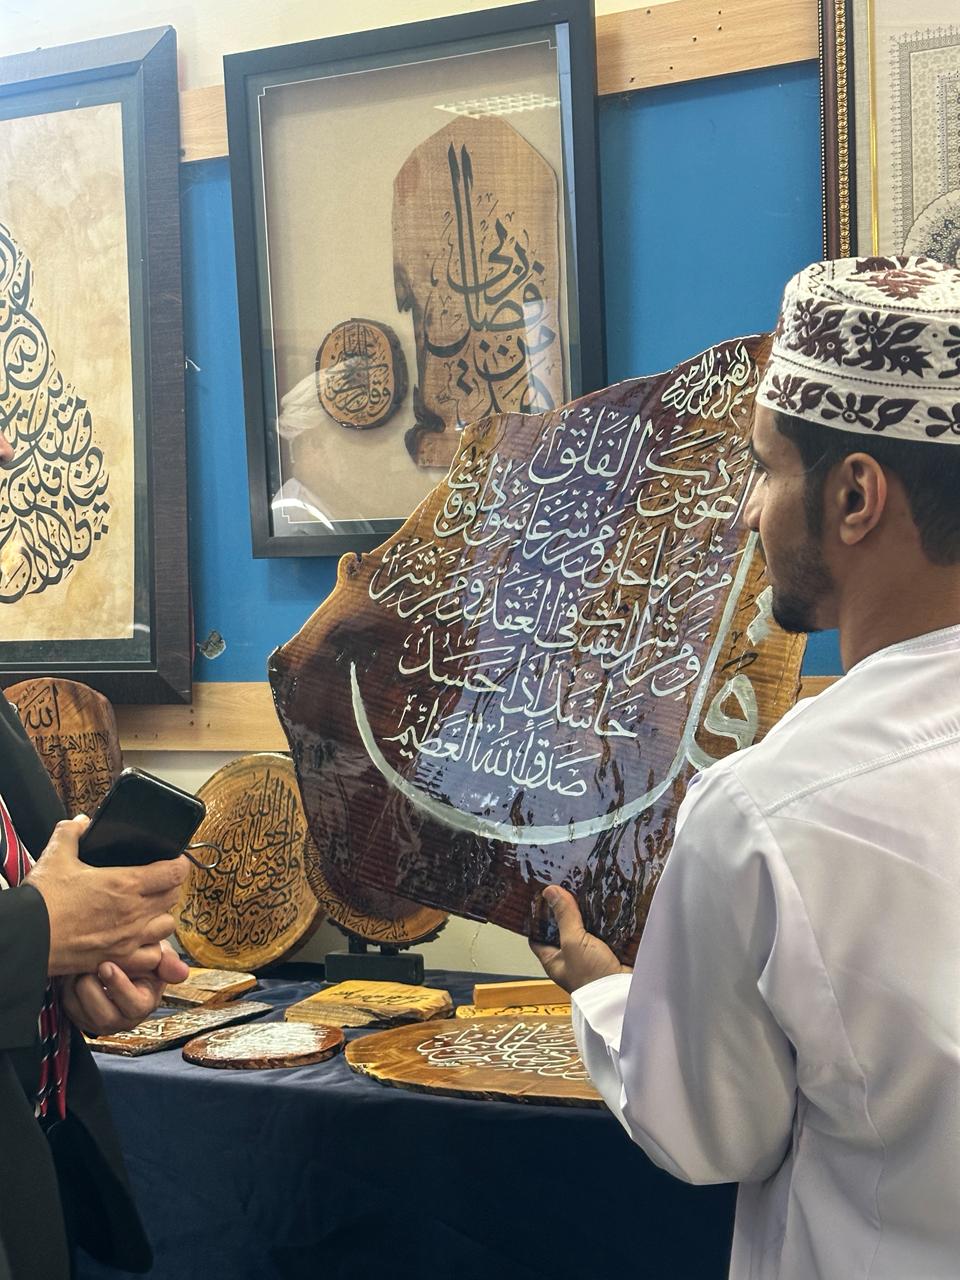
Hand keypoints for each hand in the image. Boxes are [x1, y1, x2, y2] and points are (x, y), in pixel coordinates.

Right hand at [26, 816, 189, 975]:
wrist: (27, 938)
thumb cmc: (42, 900)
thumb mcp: (56, 855)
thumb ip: (72, 833)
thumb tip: (82, 823)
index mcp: (126, 884)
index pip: (175, 872)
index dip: (179, 863)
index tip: (175, 860)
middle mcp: (134, 913)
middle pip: (173, 897)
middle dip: (170, 887)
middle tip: (158, 881)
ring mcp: (128, 939)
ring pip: (167, 926)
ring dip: (162, 915)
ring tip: (149, 910)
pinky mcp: (118, 959)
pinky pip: (151, 956)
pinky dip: (151, 948)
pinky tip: (138, 940)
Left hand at [63, 941, 189, 1036]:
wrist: (120, 959)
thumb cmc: (141, 957)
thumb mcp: (158, 954)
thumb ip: (168, 962)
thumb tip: (182, 973)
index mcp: (144, 1003)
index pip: (134, 1004)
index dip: (119, 986)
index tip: (106, 966)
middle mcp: (123, 1019)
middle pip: (104, 1016)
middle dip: (92, 989)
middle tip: (87, 966)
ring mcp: (100, 1021)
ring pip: (82, 1013)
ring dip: (76, 987)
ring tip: (79, 965)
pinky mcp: (80, 1018)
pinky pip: (68, 1007)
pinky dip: (66, 989)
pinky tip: (72, 972)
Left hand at [530, 886, 630, 993]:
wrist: (624, 993)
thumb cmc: (592, 977)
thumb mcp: (573, 943)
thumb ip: (564, 917)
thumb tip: (550, 892)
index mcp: (554, 960)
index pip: (538, 937)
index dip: (537, 918)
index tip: (541, 897)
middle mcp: (571, 958)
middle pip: (565, 929)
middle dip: (568, 910)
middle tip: (568, 885)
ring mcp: (592, 955)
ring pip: (588, 929)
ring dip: (590, 914)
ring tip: (589, 887)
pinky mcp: (611, 952)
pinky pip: (607, 932)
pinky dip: (607, 920)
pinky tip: (608, 903)